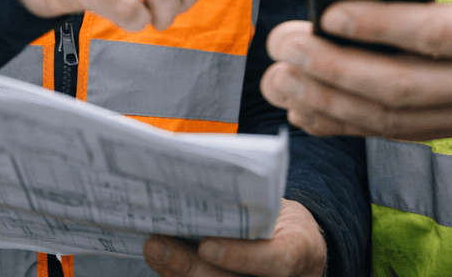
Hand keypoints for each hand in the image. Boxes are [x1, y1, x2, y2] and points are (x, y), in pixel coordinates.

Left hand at [143, 198, 325, 276]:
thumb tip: (210, 183)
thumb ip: (255, 203)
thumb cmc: (287, 225)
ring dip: (173, 270)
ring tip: (152, 248)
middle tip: (156, 244)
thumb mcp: (283, 208)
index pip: (275, 261)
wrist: (299, 253)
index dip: (239, 256)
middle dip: (187, 266)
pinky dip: (175, 272)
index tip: (208, 246)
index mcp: (297, 253)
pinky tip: (159, 255)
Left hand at [261, 0, 451, 139]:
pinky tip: (304, 108)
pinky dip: (345, 126)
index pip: (434, 34)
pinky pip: (394, 134)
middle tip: (283, 42)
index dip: (379, 26)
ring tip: (278, 76)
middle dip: (332, 67)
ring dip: (327, 102)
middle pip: (399, 85)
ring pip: (390, 118)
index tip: (329, 11)